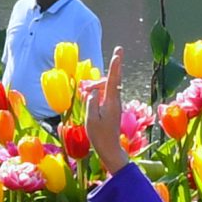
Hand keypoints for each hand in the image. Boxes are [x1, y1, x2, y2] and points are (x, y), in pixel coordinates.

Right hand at [83, 48, 130, 174]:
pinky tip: (89, 97)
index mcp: (111, 102)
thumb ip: (92, 102)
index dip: (115, 66)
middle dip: (96, 81)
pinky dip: (96, 94)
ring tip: (83, 94)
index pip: (113, 80)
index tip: (118, 54)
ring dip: (94, 88)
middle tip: (83, 89)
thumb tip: (94, 92)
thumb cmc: (99, 135)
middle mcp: (115, 100)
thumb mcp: (91, 119)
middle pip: (107, 82)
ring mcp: (115, 103)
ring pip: (105, 88)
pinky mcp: (112, 107)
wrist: (109, 148)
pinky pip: (105, 94)